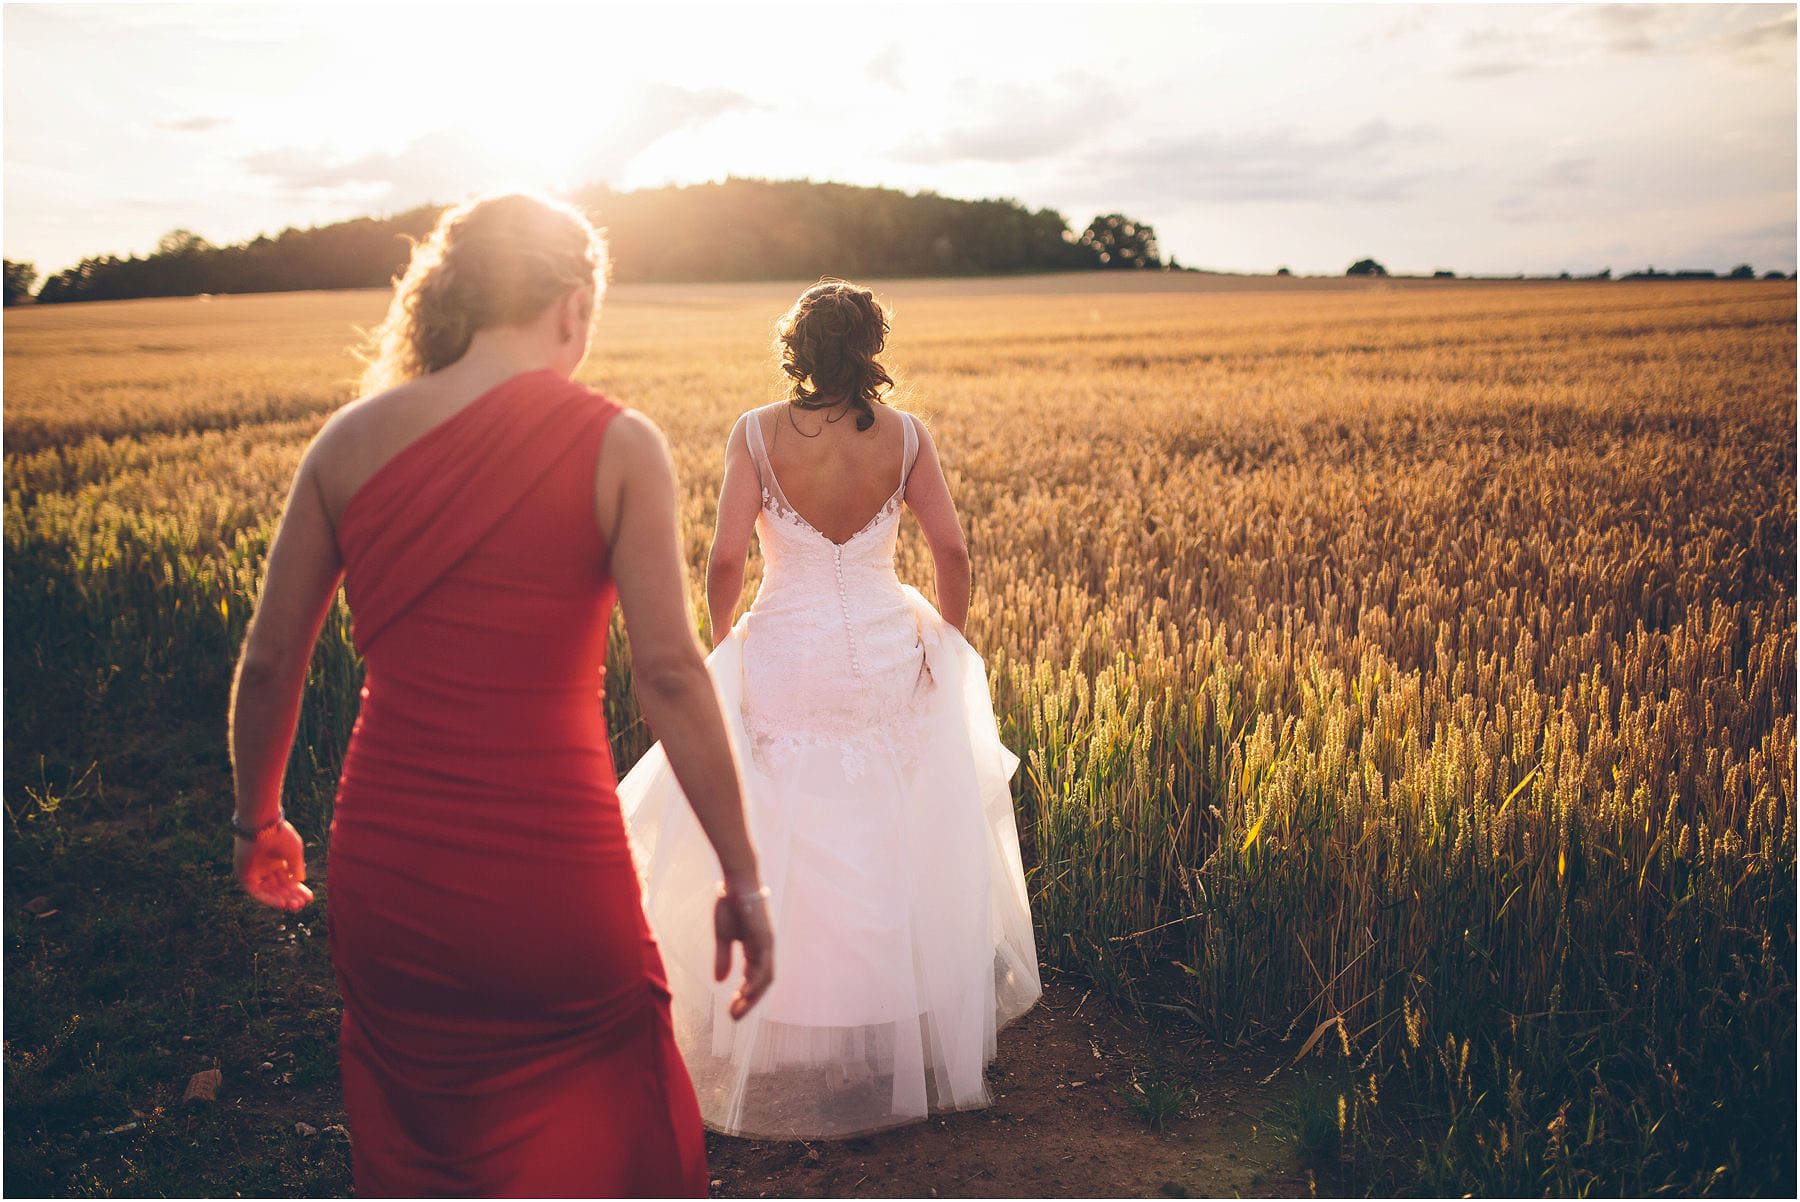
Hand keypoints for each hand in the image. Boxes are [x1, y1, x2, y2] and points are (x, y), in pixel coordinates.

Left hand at [233, 820, 313, 911]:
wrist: (261, 824)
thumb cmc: (280, 834)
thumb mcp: (294, 853)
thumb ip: (297, 867)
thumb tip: (300, 881)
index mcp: (276, 858)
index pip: (287, 878)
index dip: (298, 888)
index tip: (309, 897)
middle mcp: (264, 866)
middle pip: (278, 886)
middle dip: (291, 896)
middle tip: (303, 904)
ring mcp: (254, 871)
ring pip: (269, 891)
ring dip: (281, 899)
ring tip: (295, 906)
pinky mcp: (244, 875)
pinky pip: (257, 891)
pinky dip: (269, 898)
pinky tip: (282, 903)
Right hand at [712, 890, 773, 1019]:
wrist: (736, 882)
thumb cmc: (730, 904)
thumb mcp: (723, 936)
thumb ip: (723, 958)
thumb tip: (719, 981)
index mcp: (754, 949)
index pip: (752, 979)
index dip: (742, 996)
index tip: (730, 1011)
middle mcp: (764, 950)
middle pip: (761, 984)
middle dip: (748, 1002)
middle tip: (733, 1018)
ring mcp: (766, 945)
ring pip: (765, 978)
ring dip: (752, 997)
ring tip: (737, 1011)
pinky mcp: (765, 938)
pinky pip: (763, 965)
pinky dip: (756, 981)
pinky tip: (746, 993)